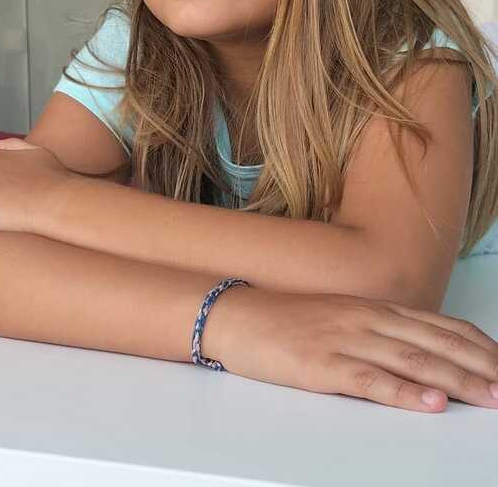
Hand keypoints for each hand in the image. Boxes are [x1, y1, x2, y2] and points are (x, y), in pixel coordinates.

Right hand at [211, 287, 497, 411]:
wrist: (239, 315)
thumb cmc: (289, 321)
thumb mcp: (343, 318)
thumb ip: (381, 332)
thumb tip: (423, 356)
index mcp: (375, 308)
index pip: (442, 326)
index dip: (478, 348)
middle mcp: (369, 319)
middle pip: (437, 344)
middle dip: (479, 368)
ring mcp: (347, 339)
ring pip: (413, 361)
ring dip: (456, 382)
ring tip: (489, 398)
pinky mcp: (324, 365)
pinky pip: (372, 380)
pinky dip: (405, 393)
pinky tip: (429, 403)